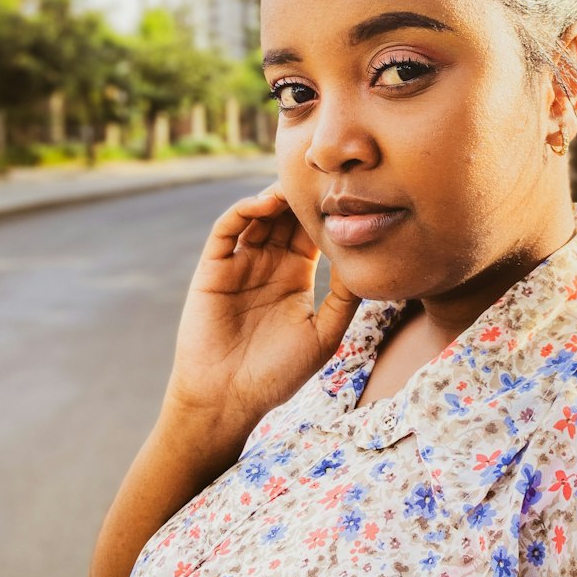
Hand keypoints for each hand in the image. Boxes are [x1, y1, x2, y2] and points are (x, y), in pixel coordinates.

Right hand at [162, 183, 359, 450]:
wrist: (229, 398)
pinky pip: (227, 230)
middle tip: (323, 178)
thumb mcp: (324, 334)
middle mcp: (267, 263)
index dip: (327, 212)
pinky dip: (244, 211)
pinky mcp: (213, 268)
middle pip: (286, 216)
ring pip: (258, 216)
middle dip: (301, 196)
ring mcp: (238, 263)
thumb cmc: (279, 373)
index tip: (350, 194)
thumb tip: (363, 256)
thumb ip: (344, 296)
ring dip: (275, 197)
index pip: (312, 231)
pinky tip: (264, 203)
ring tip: (296, 186)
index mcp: (294, 275)